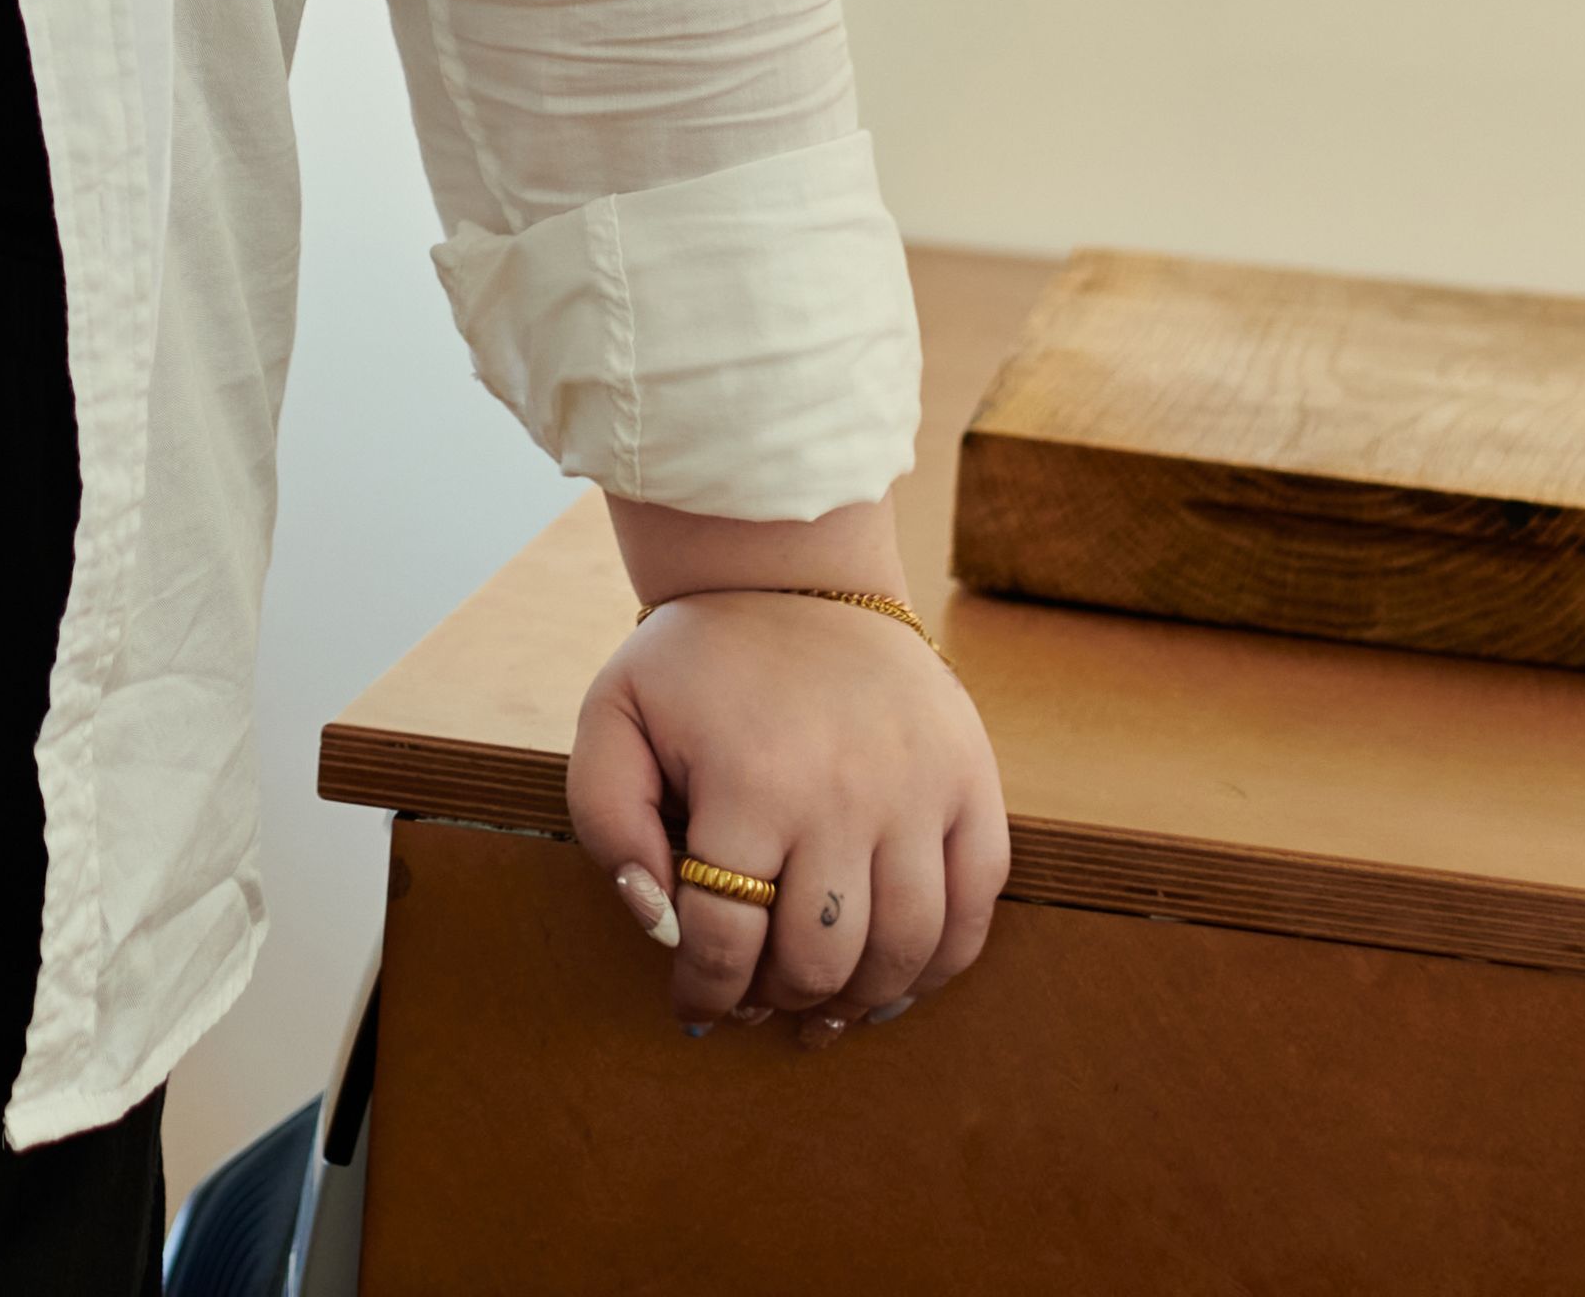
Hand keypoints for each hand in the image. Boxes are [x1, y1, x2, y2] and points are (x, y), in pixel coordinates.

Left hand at [561, 587, 1007, 1040]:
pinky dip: (942, 963)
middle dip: (779, 999)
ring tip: (826, 1013)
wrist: (796, 572)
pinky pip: (976, 904)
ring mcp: (919, 790)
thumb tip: (658, 920)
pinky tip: (898, 983)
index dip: (706, 989)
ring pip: (905, 946)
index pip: (727, 937)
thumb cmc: (699, 660)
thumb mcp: (613, 716)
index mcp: (749, 782)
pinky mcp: (972, 782)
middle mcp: (844, 795)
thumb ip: (608, 820)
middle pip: (821, 956)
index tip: (696, 1007)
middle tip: (757, 1004)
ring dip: (861, 1000)